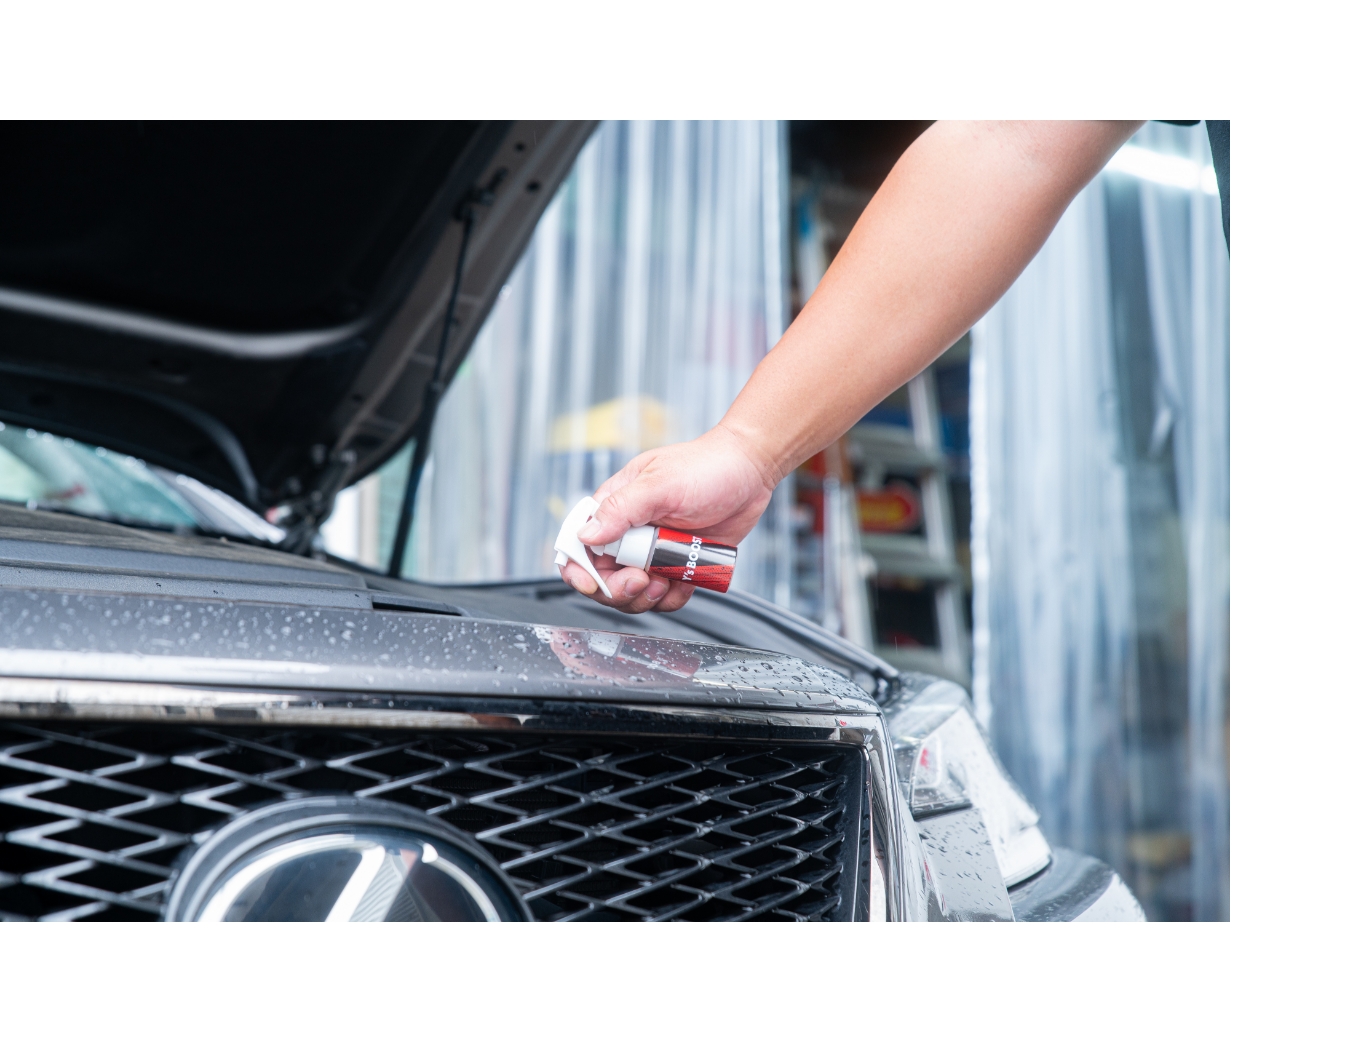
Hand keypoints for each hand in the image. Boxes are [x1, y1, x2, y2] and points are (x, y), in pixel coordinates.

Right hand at [557, 423, 778, 612]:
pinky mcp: (678, 564)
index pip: (579, 545)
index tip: (593, 584)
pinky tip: (683, 581)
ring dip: (646, 597)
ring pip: (633, 592)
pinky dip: (671, 598)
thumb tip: (586, 535)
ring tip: (666, 580)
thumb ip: (621, 509)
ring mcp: (654, 551)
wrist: (750, 471)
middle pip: (604, 578)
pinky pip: (665, 595)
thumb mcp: (660, 485)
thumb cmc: (705, 466)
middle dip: (618, 589)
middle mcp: (630, 532)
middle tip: (642, 579)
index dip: (579, 570)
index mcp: (615, 508)